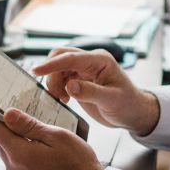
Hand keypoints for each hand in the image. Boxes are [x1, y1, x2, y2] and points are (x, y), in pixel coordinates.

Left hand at [0, 107, 102, 169]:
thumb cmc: (79, 165)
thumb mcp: (58, 137)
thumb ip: (30, 126)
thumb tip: (8, 114)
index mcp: (20, 156)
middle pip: (1, 143)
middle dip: (3, 127)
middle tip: (6, 111)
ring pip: (9, 156)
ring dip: (14, 143)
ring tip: (26, 131)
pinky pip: (17, 168)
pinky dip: (21, 157)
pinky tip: (35, 152)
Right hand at [32, 49, 159, 134]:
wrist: (133, 113)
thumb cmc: (128, 105)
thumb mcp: (111, 100)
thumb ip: (90, 92)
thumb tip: (70, 86)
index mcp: (99, 60)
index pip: (70, 58)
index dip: (51, 64)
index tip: (36, 71)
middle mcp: (90, 62)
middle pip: (61, 57)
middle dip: (51, 73)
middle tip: (54, 93)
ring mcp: (84, 70)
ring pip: (58, 68)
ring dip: (53, 82)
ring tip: (62, 99)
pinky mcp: (79, 80)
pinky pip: (60, 78)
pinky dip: (56, 87)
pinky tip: (63, 99)